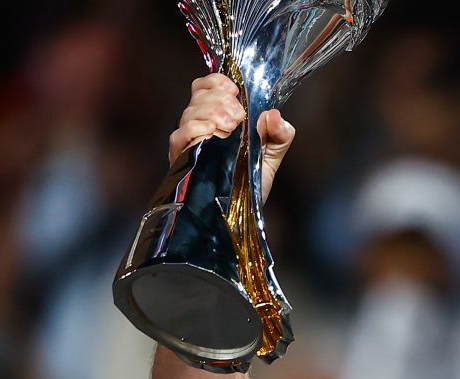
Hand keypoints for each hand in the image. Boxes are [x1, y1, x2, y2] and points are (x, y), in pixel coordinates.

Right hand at [168, 75, 298, 196]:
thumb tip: (274, 116)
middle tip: (237, 117)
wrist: (240, 214)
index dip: (218, 82)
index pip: (206, 86)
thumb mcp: (272, 155)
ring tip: (230, 128)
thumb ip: (280, 133)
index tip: (235, 92)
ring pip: (190, 112)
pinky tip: (211, 134)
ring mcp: (189, 142)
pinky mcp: (181, 159)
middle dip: (221, 100)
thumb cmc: (250, 182)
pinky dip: (195, 129)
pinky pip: (180, 136)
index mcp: (217, 116)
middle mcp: (200, 125)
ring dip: (212, 113)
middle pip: (199, 95)